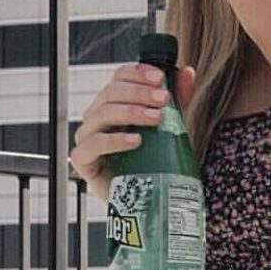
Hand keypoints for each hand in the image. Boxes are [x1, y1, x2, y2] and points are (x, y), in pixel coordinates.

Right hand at [69, 61, 196, 201]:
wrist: (143, 197)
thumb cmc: (151, 159)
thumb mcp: (168, 126)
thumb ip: (177, 99)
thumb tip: (187, 72)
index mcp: (114, 103)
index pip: (119, 77)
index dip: (137, 73)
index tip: (160, 78)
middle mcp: (97, 116)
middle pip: (111, 92)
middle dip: (139, 93)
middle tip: (164, 100)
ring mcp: (87, 137)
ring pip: (102, 114)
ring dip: (130, 112)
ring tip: (156, 119)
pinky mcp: (83, 160)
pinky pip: (92, 145)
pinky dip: (114, 141)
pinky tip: (135, 141)